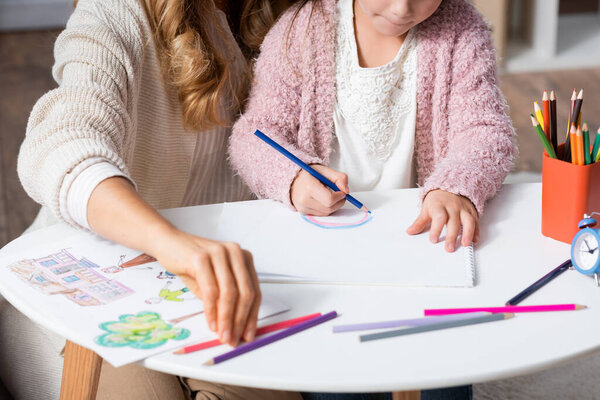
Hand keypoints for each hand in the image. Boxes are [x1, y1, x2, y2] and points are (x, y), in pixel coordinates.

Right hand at [152, 229, 260, 346]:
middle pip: (245, 293)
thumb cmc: (191, 264)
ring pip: (229, 293)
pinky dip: (211, 310)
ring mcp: (219, 253)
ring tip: (223, 335)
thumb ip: (225, 300)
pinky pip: (210, 290)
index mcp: (243, 257)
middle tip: (234, 339)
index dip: (252, 315)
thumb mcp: (213, 282)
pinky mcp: (201, 258)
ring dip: (227, 319)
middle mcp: (235, 252)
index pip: (255, 290)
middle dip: (240, 321)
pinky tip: (211, 323)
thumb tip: (234, 328)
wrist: (168, 243)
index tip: (248, 334)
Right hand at [290, 165, 348, 215]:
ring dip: (333, 206)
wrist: (293, 179)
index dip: (339, 196)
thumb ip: (340, 178)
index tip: (342, 191)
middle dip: (338, 202)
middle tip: (339, 194)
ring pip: (326, 213)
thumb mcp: (325, 171)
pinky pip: (321, 214)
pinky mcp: (303, 213)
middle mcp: (304, 200)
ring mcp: (302, 208)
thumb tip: (346, 191)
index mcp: (309, 187)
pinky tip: (322, 200)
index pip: (329, 199)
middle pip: (329, 208)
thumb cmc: (310, 175)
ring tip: (329, 195)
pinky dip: (326, 208)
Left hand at [406, 189, 478, 251]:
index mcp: (439, 206)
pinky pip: (475, 221)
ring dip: (468, 233)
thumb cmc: (437, 200)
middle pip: (453, 222)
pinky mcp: (472, 211)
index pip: (438, 218)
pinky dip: (476, 231)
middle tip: (449, 248)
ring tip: (465, 244)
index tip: (433, 240)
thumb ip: (419, 222)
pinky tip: (474, 240)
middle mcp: (453, 208)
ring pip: (468, 221)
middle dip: (452, 236)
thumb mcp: (426, 209)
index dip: (436, 229)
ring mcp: (463, 209)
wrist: (450, 187)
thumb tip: (410, 231)